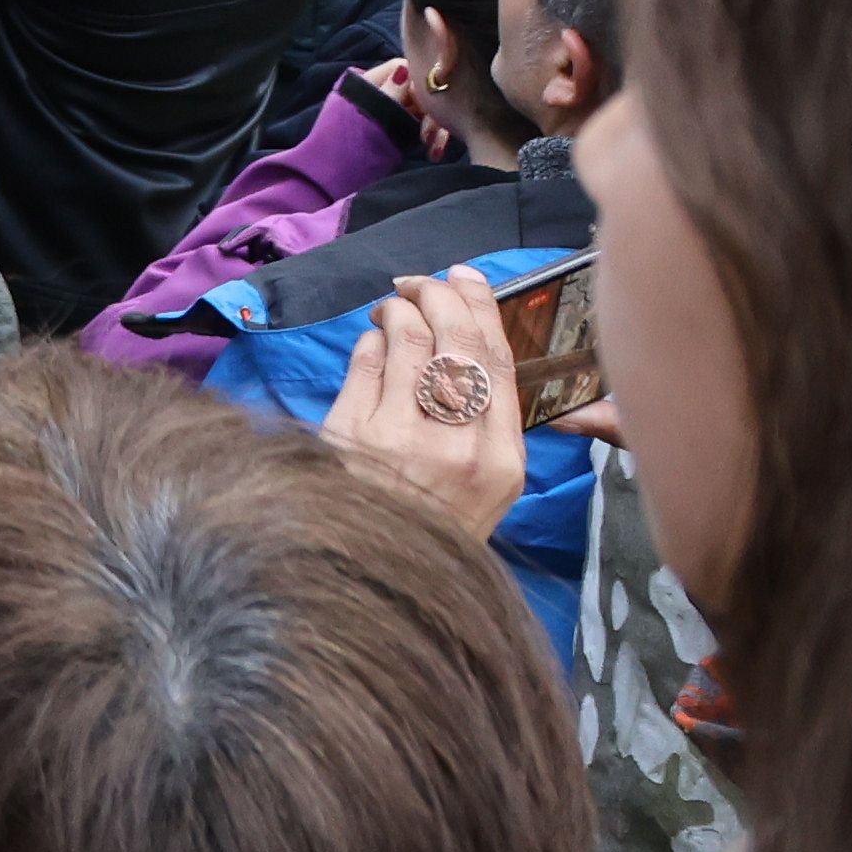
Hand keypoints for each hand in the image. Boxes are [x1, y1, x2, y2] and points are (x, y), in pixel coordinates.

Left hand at [321, 271, 527, 541]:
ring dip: (399, 311)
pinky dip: (372, 341)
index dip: (483, 310)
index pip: (498, 364)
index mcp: (500, 460)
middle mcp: (456, 446)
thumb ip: (484, 423)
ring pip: (409, 340)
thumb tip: (465, 343)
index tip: (470, 279)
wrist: (377, 572)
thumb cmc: (432, 523)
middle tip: (424, 283)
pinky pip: (366, 361)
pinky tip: (374, 343)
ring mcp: (400, 436)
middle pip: (456, 342)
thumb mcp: (485, 487)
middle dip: (440, 296)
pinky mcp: (350, 431)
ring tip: (393, 310)